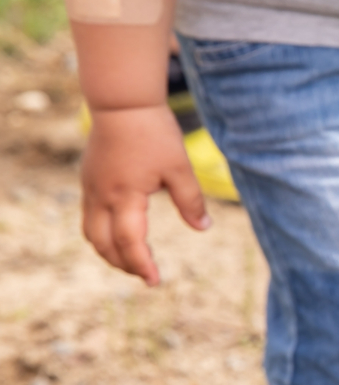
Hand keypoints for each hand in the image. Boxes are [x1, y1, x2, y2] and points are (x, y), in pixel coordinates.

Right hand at [81, 104, 209, 285]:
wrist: (122, 103)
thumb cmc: (154, 133)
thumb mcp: (180, 168)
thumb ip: (191, 201)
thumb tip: (203, 228)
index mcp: (125, 196)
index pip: (129, 242)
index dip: (142, 265)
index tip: (155, 281)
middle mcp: (100, 196)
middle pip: (103, 245)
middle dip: (124, 264)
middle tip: (147, 275)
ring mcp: (90, 188)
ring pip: (91, 233)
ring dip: (109, 252)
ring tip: (133, 261)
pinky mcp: (88, 180)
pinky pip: (88, 217)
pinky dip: (102, 234)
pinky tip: (120, 234)